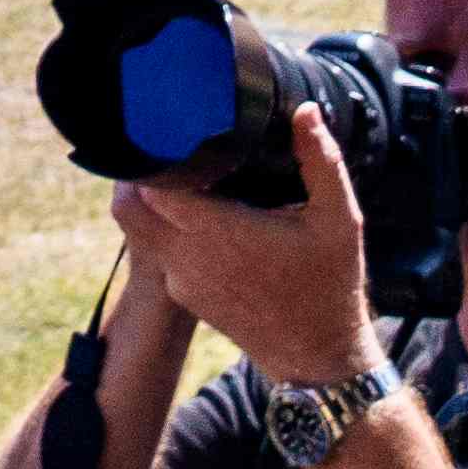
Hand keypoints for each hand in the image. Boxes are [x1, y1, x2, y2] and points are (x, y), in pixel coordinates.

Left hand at [114, 95, 381, 390]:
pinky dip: (164, 229)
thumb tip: (306, 110)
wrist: (319, 358)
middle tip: (171, 149)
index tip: (173, 131)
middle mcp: (188, 258)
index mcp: (218, 233)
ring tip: (183, 176)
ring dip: (148, 202)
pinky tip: (198, 214)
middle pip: (128, 205)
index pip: (152, 184)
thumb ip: (320, 161)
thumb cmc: (330, 285)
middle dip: (140, 173)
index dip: (154, 154)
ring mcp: (182, 281)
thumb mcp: (339, 218)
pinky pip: (157, 252)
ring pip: (137, 230)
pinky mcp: (186, 296)